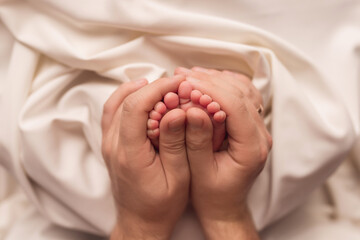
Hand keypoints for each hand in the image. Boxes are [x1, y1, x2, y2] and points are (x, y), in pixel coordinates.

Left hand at [101, 76, 188, 239]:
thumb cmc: (162, 205)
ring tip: (161, 85)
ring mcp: (109, 145)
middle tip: (176, 85)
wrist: (140, 222)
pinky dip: (126, 98)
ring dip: (138, 89)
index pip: (136, 106)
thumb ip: (175, 143)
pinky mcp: (111, 145)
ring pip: (115, 104)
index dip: (158, 88)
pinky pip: (113, 113)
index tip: (179, 83)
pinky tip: (142, 95)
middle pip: (126, 101)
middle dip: (153, 86)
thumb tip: (176, 111)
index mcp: (130, 154)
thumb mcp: (178, 177)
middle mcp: (113, 146)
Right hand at [175, 67, 271, 238]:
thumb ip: (197, 141)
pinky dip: (226, 84)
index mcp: (252, 148)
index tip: (185, 80)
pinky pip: (244, 96)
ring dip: (217, 79)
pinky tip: (208, 80)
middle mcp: (261, 136)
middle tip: (182, 75)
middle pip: (241, 94)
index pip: (235, 105)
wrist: (224, 206)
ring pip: (245, 91)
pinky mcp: (251, 126)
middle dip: (210, 80)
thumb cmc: (211, 195)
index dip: (209, 88)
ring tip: (191, 75)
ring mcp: (258, 129)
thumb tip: (193, 109)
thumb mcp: (198, 172)